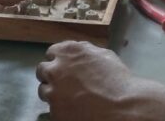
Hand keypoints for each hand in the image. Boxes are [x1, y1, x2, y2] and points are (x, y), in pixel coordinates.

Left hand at [36, 41, 164, 120]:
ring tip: (70, 99)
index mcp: (67, 52)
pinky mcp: (54, 112)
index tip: (64, 68)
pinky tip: (74, 110)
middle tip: (64, 84)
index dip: (59, 61)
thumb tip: (78, 52)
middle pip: (42, 71)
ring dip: (53, 93)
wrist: (122, 105)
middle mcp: (55, 69)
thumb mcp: (103, 55)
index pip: (52, 53)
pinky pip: (52, 109)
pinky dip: (61, 110)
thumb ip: (85, 51)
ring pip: (44, 91)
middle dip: (51, 76)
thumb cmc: (117, 79)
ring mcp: (52, 92)